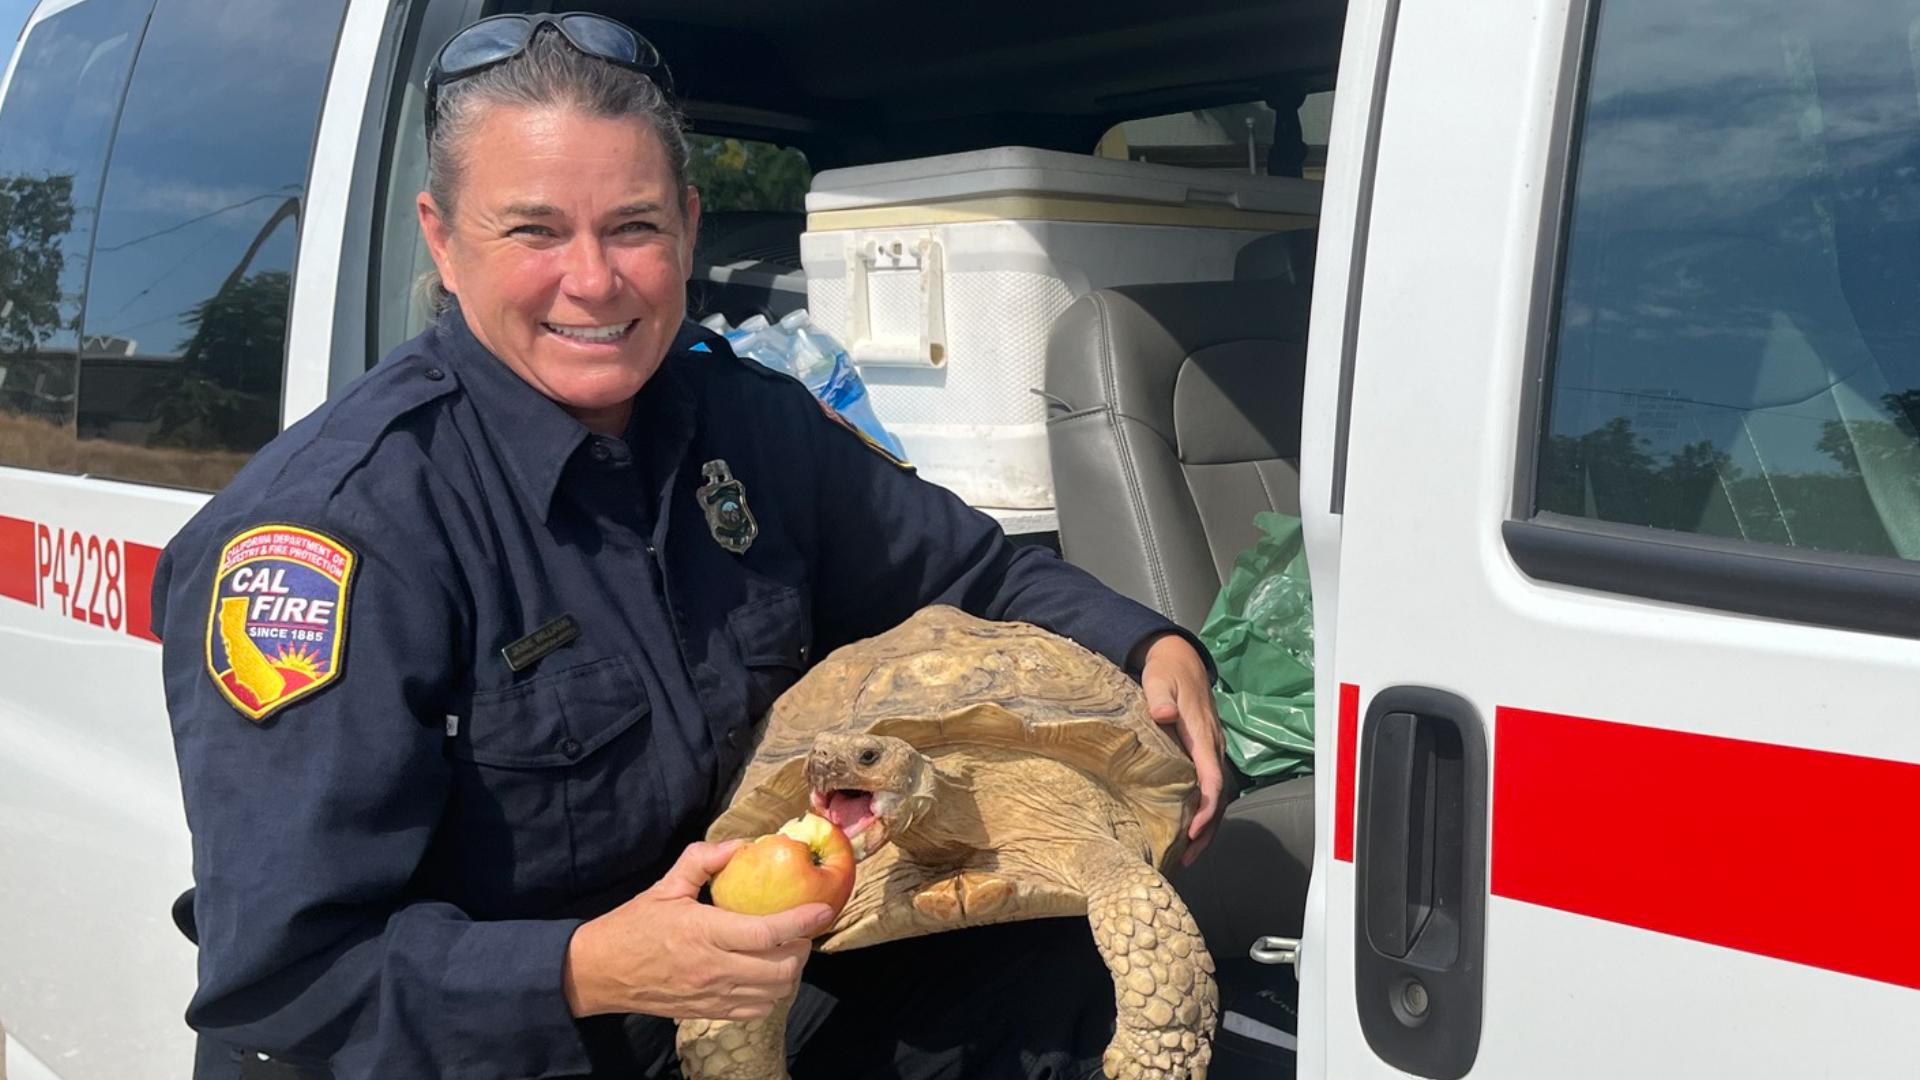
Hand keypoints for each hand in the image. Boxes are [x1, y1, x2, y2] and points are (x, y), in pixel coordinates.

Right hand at [563, 840, 834, 1020]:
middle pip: (780, 968)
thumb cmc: (633, 925)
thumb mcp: (666, 884)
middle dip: (802, 948)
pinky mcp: (708, 1012)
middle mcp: (713, 968)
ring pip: (773, 993)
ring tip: (787, 951)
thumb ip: (704, 860)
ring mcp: (712, 995)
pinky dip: (772, 994)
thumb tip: (743, 845)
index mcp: (704, 932)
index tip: (823, 909)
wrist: (599, 972)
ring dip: (790, 972)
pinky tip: (766, 974)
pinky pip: (756, 1010)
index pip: (767, 933)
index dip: (802, 922)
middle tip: (802, 930)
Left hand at [1138, 633, 1225, 865]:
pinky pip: (1209, 789)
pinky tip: (1189, 830)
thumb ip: (1160, 697)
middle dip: (1207, 830)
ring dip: (1207, 827)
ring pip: (1217, 797)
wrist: (1180, 660)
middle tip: (1188, 857)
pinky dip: (1203, 813)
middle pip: (1218, 797)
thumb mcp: (1159, 680)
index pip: (1211, 778)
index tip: (1192, 830)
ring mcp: (1211, 752)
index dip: (1205, 807)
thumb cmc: (1167, 672)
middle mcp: (1212, 747)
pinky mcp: (1205, 754)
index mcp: (1202, 735)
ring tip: (1188, 855)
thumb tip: (1162, 714)